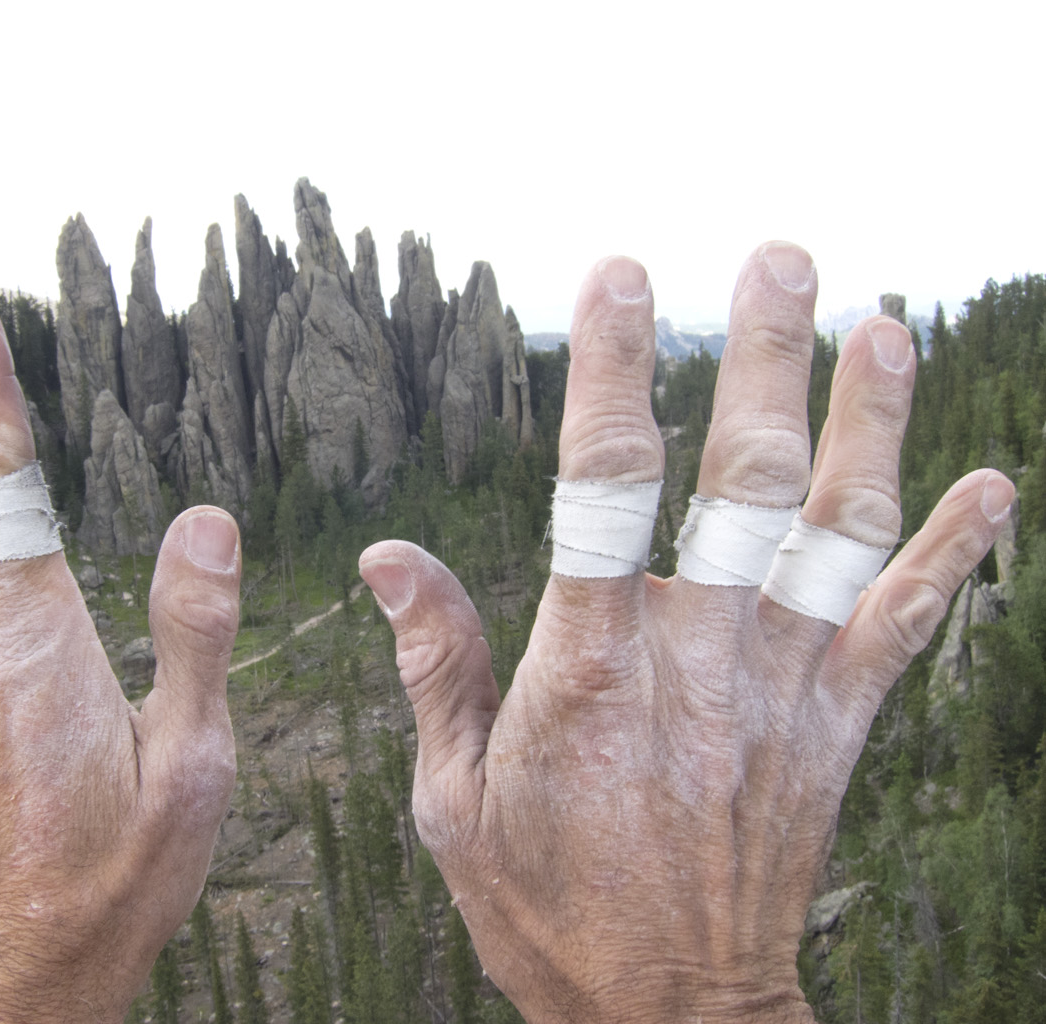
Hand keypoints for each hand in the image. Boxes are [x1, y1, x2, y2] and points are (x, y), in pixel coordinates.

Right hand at [359, 244, 1013, 1022]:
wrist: (676, 1014)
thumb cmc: (550, 906)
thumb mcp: (453, 801)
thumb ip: (434, 666)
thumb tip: (388, 554)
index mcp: (590, 667)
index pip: (604, 485)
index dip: (612, 370)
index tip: (618, 277)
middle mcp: (699, 658)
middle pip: (744, 478)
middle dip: (763, 357)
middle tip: (780, 256)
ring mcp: (782, 690)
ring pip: (837, 531)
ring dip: (870, 422)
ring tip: (885, 325)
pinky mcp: (838, 729)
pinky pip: (906, 626)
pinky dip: (954, 552)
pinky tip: (995, 481)